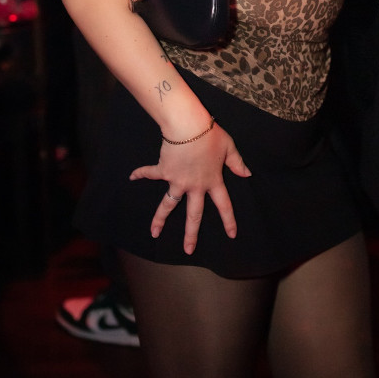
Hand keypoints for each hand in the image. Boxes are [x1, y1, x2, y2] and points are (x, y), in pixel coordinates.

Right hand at [129, 123, 250, 254]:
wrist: (188, 127)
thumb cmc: (210, 135)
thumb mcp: (229, 147)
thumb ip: (237, 163)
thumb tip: (247, 174)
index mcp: (212, 181)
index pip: (223, 205)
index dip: (228, 220)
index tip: (232, 235)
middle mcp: (194, 186)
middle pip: (193, 215)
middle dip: (191, 234)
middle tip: (188, 250)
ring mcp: (177, 181)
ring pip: (168, 205)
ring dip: (159, 219)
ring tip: (154, 233)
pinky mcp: (164, 170)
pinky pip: (150, 174)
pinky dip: (140, 174)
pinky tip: (132, 177)